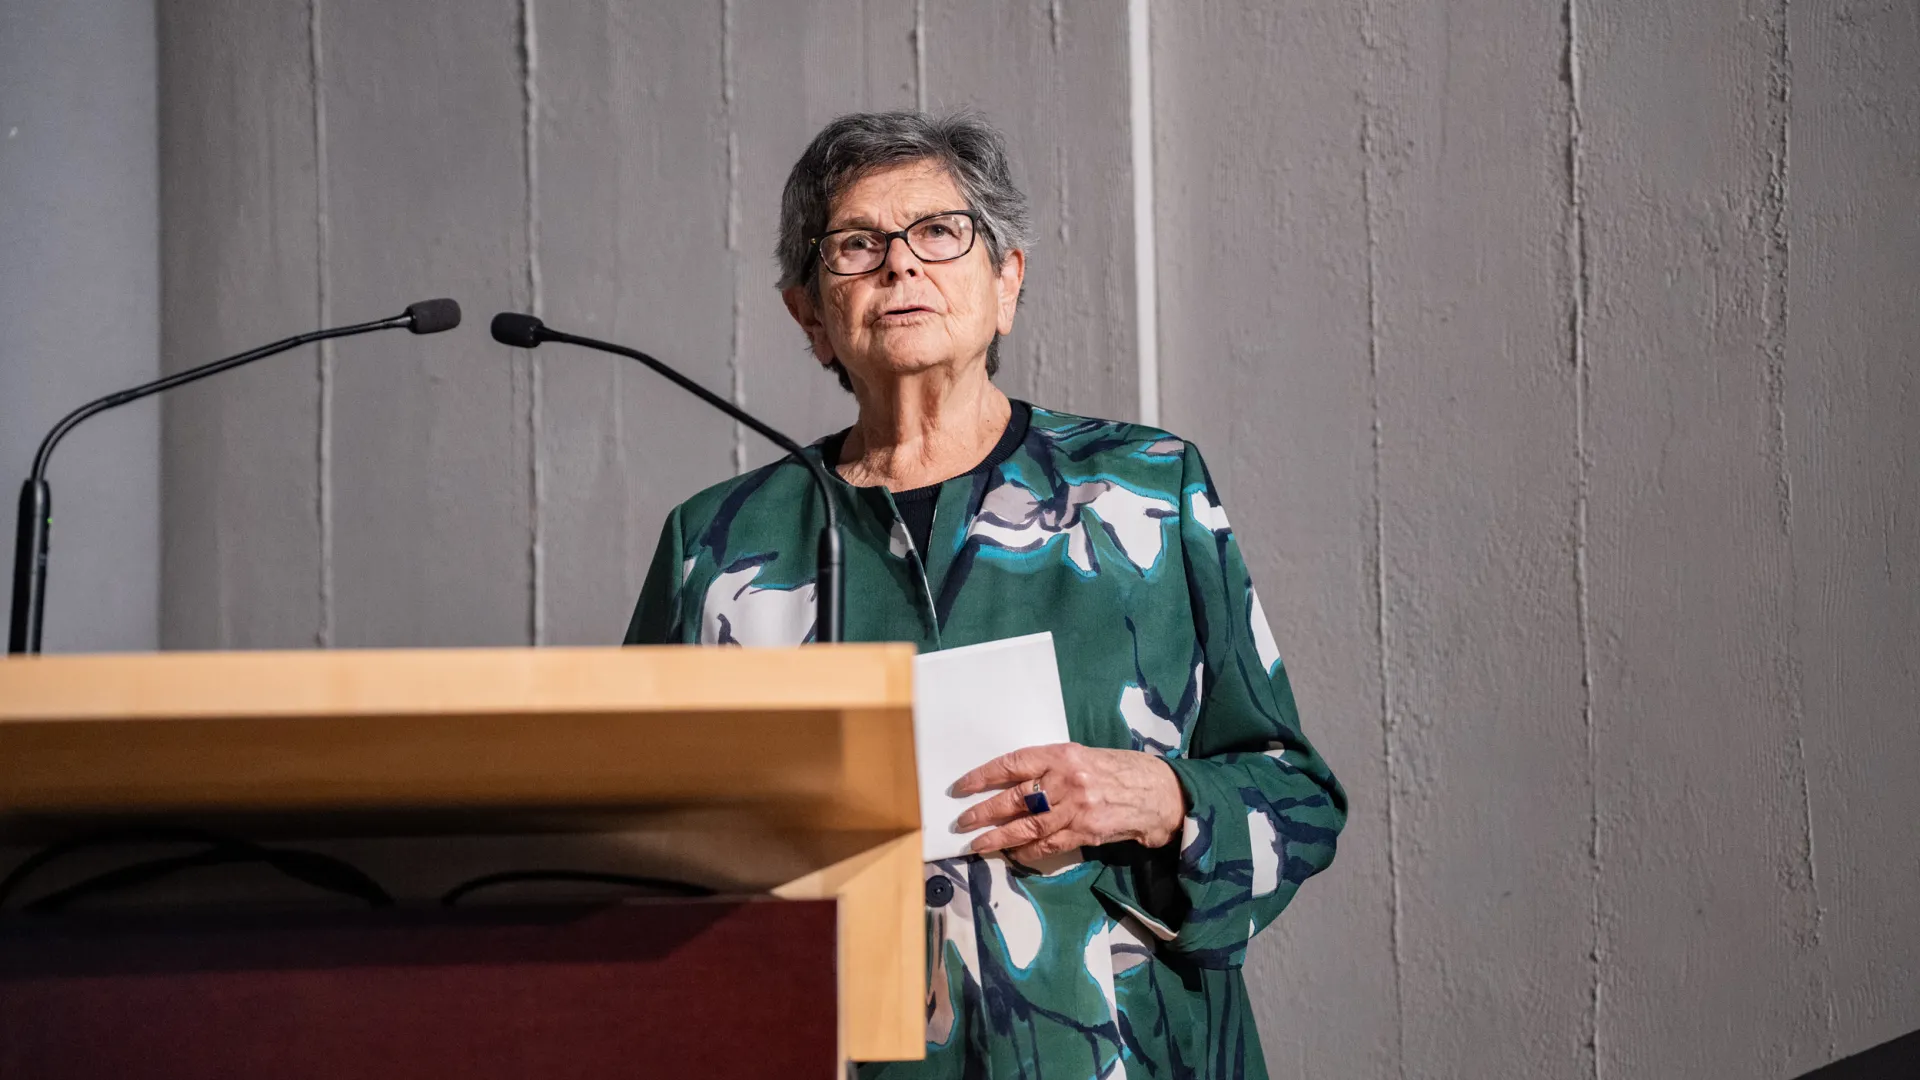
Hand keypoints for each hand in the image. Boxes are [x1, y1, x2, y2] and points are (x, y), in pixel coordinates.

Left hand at [952, 743, 1186, 862]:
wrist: (1157, 792)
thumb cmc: (1116, 770)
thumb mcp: (1082, 756)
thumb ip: (1049, 767)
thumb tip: (1009, 784)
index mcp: (1063, 754)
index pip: (1013, 764)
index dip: (984, 776)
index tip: (961, 787)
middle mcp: (1068, 780)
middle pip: (1016, 798)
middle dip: (985, 811)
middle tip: (963, 822)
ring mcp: (1077, 808)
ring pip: (1028, 826)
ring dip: (999, 837)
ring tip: (978, 844)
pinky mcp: (1086, 832)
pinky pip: (1049, 845)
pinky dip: (1027, 851)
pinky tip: (1012, 854)